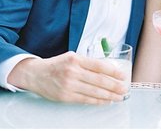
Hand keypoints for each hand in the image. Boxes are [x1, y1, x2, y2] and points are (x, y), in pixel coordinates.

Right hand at [8, 51, 127, 103]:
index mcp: (76, 59)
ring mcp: (69, 85)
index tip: (122, 76)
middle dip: (114, 86)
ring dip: (109, 96)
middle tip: (124, 89)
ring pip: (94, 92)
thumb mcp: (71, 57)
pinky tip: (105, 101)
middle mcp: (73, 71)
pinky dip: (98, 101)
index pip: (99, 65)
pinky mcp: (66, 96)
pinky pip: (86, 100)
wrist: (36, 74)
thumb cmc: (56, 65)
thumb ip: (87, 63)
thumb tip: (106, 71)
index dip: (113, 72)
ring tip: (118, 97)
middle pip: (99, 80)